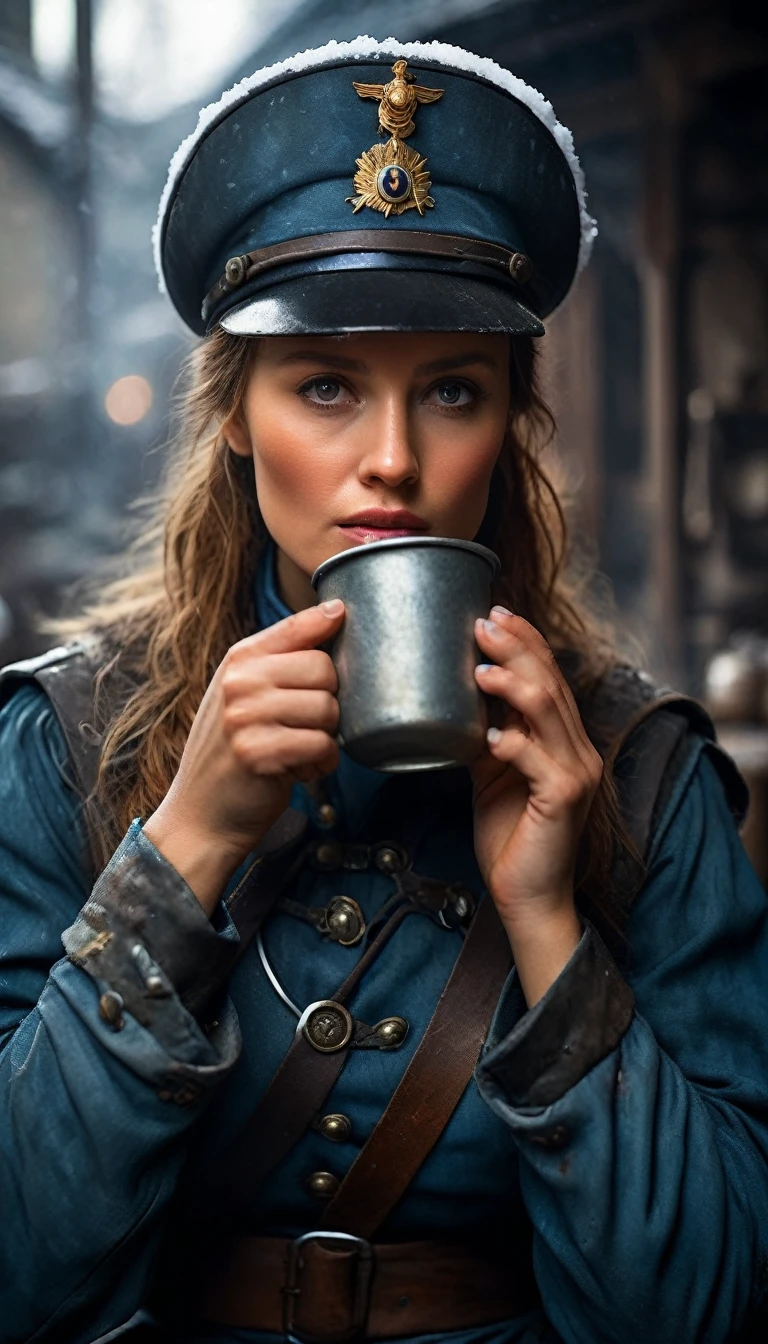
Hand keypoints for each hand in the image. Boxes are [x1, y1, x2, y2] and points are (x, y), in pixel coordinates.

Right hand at [143, 600, 344, 913]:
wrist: (200, 815)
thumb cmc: (233, 753)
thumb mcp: (245, 694)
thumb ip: (281, 658)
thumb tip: (336, 612)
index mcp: (238, 660)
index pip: (298, 627)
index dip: (330, 625)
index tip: (343, 621)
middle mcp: (238, 682)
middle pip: (325, 668)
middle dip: (329, 701)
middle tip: (308, 725)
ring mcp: (244, 716)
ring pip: (328, 708)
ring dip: (326, 737)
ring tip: (302, 750)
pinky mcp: (258, 753)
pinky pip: (322, 745)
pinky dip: (322, 763)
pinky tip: (301, 770)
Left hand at [470, 606, 602, 1002]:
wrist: (527, 896)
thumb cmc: (509, 837)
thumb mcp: (491, 775)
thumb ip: (485, 737)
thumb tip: (455, 701)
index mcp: (563, 741)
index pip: (549, 678)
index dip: (525, 642)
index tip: (495, 614)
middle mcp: (577, 750)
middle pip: (552, 684)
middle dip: (518, 648)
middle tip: (484, 623)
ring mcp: (576, 774)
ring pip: (550, 712)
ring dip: (515, 684)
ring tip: (483, 666)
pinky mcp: (564, 800)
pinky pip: (539, 761)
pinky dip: (513, 743)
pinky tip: (489, 735)